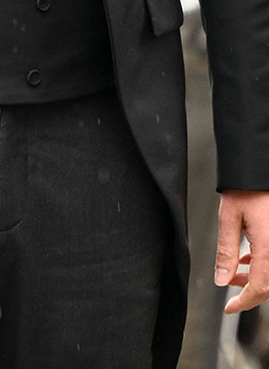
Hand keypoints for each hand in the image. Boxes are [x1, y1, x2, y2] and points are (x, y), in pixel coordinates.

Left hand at [215, 189, 268, 311]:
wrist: (258, 172)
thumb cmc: (245, 190)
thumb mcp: (228, 219)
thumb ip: (226, 251)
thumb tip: (221, 279)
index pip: (260, 288)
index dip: (244, 302)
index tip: (229, 308)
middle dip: (249, 293)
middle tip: (230, 297)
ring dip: (254, 279)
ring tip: (234, 275)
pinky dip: (260, 265)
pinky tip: (245, 259)